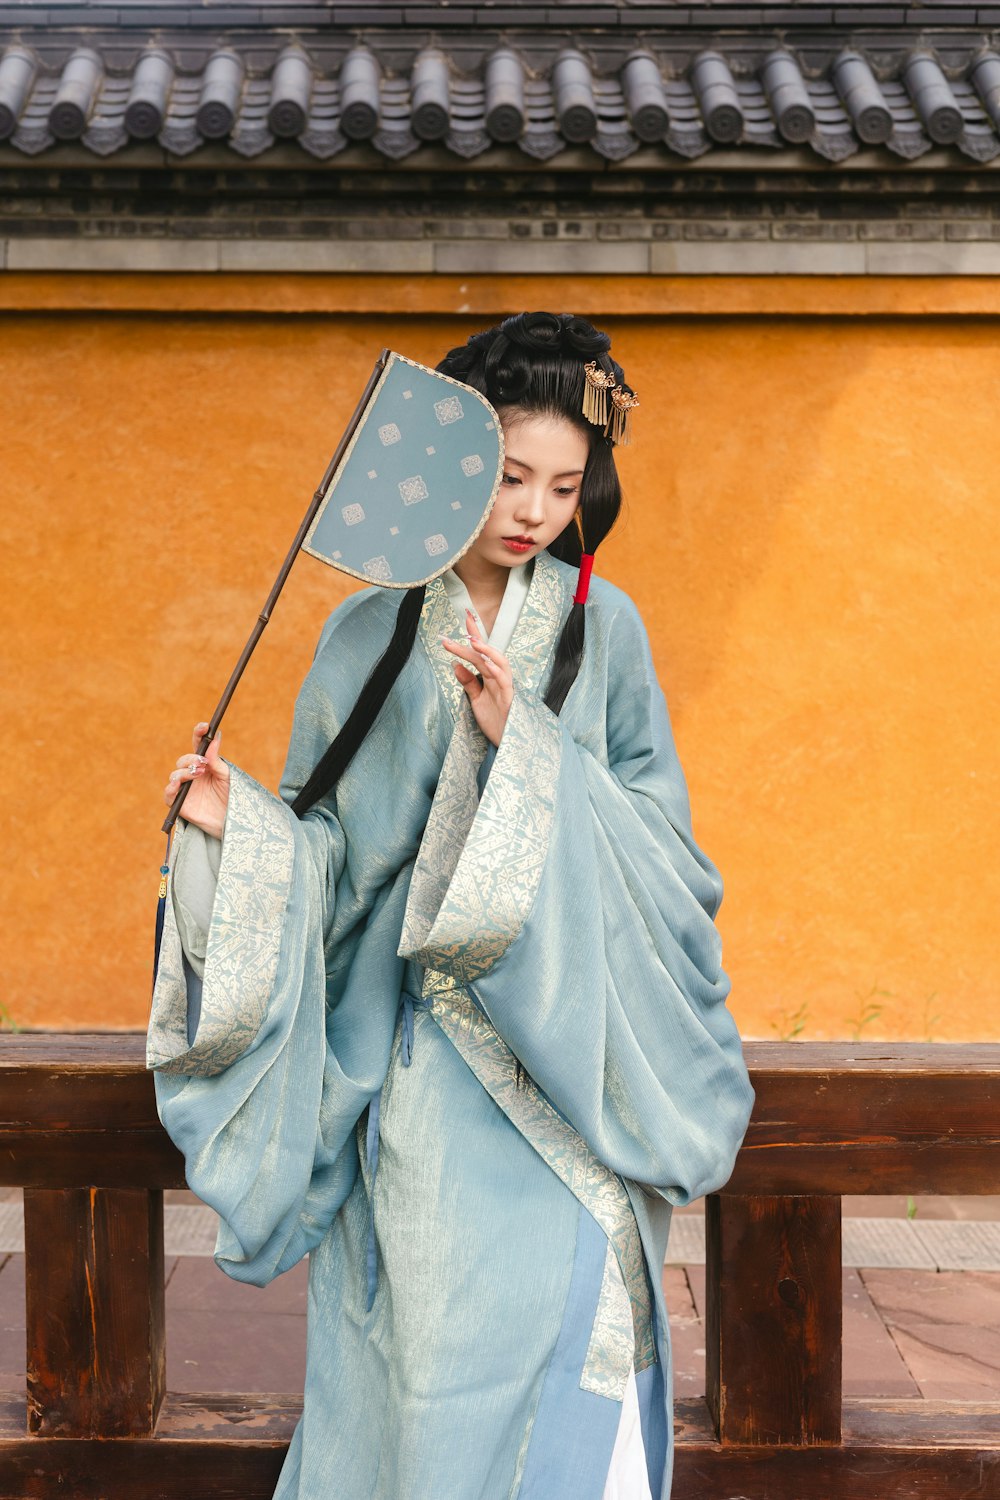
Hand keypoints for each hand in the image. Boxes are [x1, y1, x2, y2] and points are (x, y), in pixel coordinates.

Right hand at [162, 721, 229, 839]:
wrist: (231, 822)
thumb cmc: (230, 797)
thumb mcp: (226, 776)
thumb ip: (217, 759)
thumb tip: (215, 736)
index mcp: (204, 765)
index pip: (197, 745)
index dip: (198, 734)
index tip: (205, 727)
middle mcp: (192, 775)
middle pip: (183, 760)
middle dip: (192, 758)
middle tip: (204, 762)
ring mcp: (184, 789)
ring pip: (175, 774)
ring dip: (185, 772)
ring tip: (198, 774)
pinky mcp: (179, 804)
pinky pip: (169, 794)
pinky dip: (171, 787)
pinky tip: (177, 784)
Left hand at [441, 609, 513, 747]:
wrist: (508, 744)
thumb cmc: (496, 722)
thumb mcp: (477, 701)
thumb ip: (468, 683)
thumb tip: (455, 665)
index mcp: (491, 677)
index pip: (481, 652)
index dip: (474, 633)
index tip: (464, 616)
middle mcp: (499, 679)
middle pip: (487, 653)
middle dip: (476, 636)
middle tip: (464, 619)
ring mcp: (506, 688)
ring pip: (499, 663)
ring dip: (486, 651)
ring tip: (472, 641)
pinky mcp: (510, 700)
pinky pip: (504, 682)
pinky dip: (495, 670)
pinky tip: (485, 662)